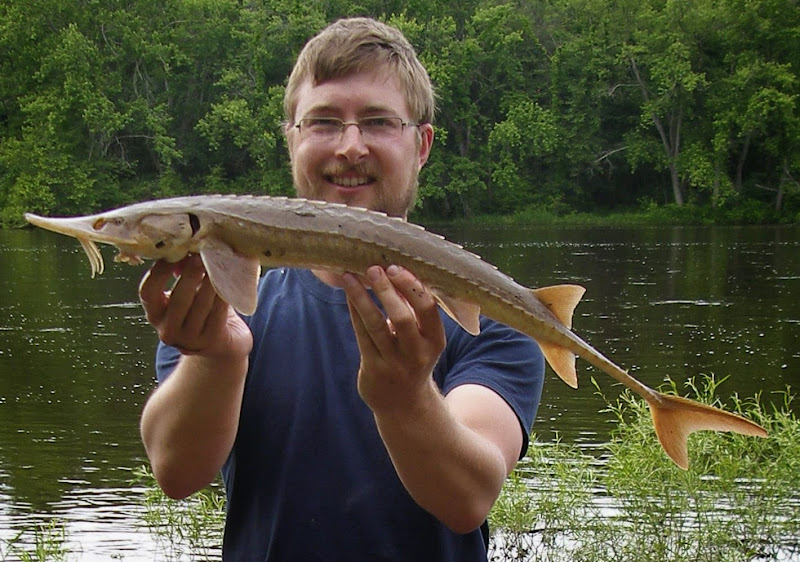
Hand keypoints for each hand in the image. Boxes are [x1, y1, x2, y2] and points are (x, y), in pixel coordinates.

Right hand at [138, 254, 252, 359]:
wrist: (224, 344)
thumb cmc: (203, 311)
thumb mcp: (187, 293)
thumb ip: (182, 272)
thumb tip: (186, 245)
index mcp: (155, 315)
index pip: (148, 292)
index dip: (159, 272)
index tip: (176, 253)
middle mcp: (168, 330)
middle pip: (178, 299)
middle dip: (191, 275)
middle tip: (201, 256)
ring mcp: (190, 340)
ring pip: (201, 305)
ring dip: (211, 282)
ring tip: (219, 264)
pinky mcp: (212, 341)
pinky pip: (219, 313)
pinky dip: (225, 295)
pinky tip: (231, 281)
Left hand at [342, 265, 445, 412]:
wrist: (403, 403)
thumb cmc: (413, 358)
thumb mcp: (423, 339)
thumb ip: (414, 311)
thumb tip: (395, 269)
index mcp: (435, 340)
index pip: (427, 309)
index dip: (411, 287)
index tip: (395, 267)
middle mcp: (417, 353)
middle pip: (402, 318)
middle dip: (387, 291)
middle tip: (373, 268)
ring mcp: (394, 363)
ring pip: (376, 325)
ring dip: (362, 298)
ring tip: (349, 277)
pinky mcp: (373, 369)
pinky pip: (362, 335)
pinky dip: (355, 312)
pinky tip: (349, 295)